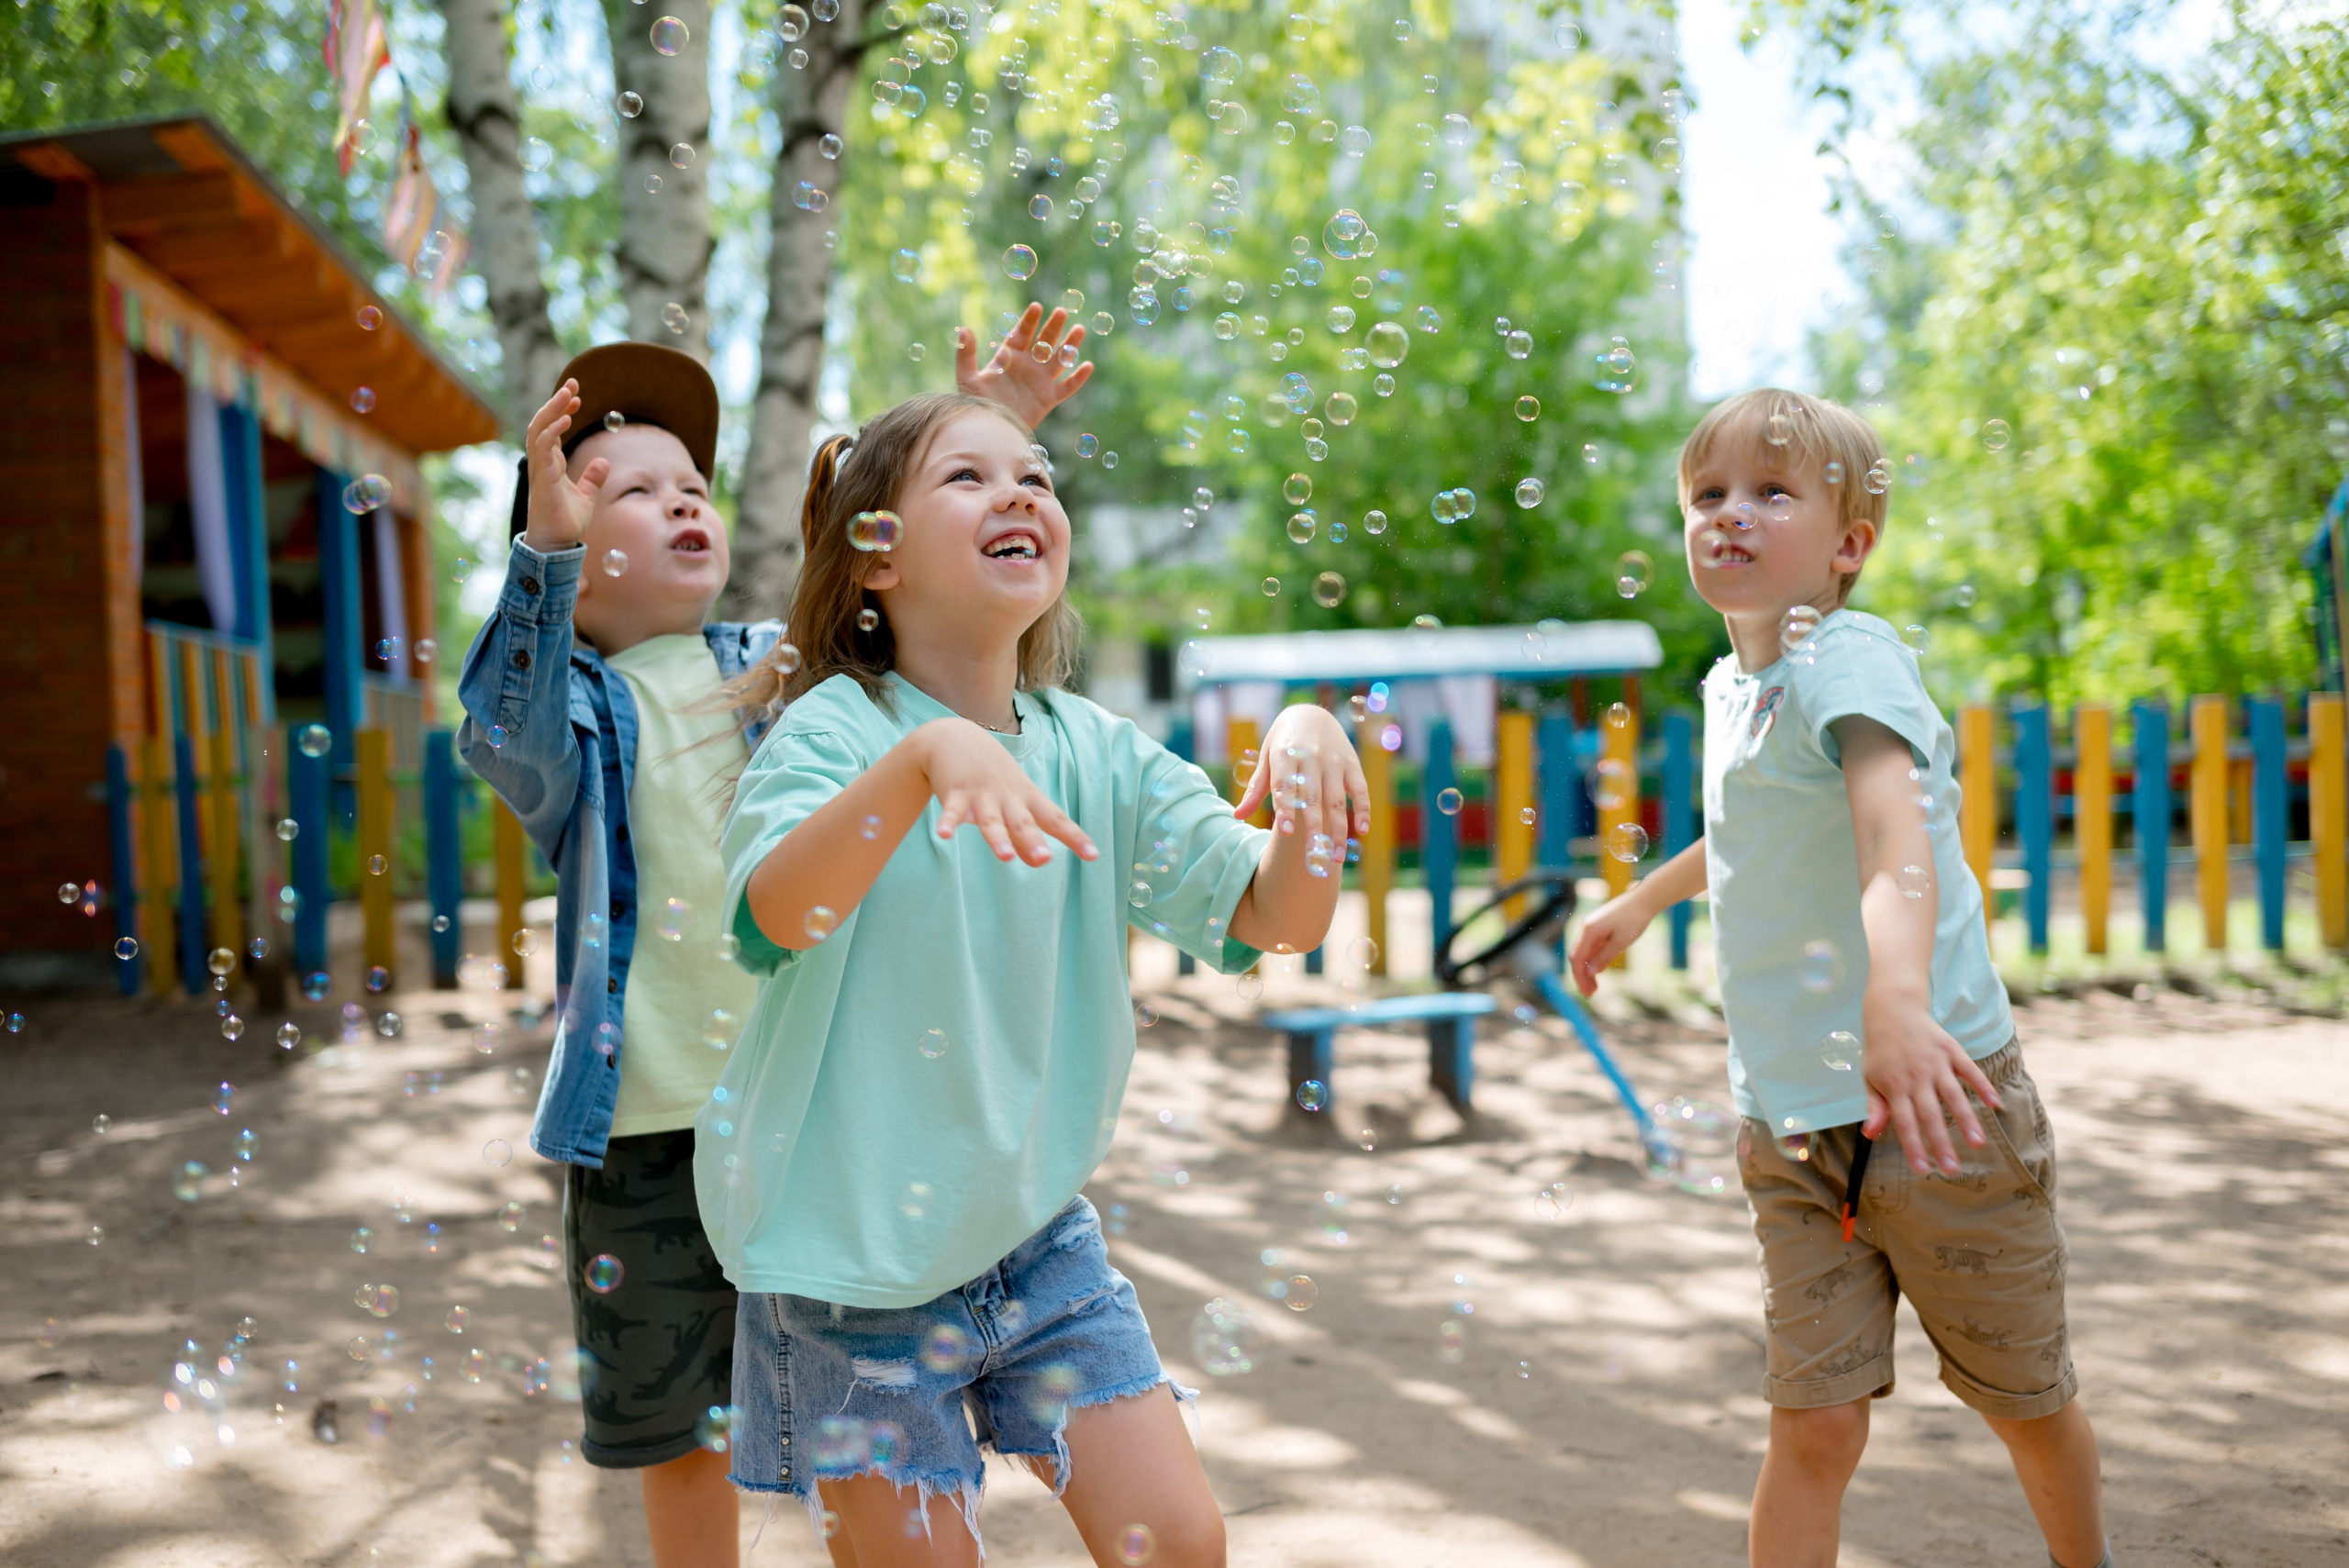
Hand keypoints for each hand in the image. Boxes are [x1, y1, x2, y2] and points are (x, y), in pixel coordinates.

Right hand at [522, 379, 606, 553]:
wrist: (557, 544)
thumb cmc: (566, 522)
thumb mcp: (586, 496)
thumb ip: (593, 479)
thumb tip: (604, 462)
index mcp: (551, 464)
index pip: (553, 429)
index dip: (563, 411)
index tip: (578, 396)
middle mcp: (542, 462)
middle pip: (543, 423)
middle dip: (556, 402)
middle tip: (573, 383)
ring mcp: (540, 469)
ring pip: (539, 430)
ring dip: (553, 409)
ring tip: (568, 393)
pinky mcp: (542, 478)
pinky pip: (543, 448)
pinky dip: (553, 431)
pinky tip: (565, 420)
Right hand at [917, 718, 1098, 865]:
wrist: (953, 737)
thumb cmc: (992, 775)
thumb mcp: (1013, 802)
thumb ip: (1025, 835)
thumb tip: (1038, 863)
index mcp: (1027, 799)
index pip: (1056, 820)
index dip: (1075, 837)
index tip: (1093, 856)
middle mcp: (1007, 797)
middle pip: (1022, 823)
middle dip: (1033, 841)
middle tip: (1045, 859)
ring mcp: (981, 795)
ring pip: (991, 820)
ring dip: (997, 838)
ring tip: (1005, 857)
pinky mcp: (955, 794)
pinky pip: (952, 811)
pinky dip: (947, 823)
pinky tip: (943, 836)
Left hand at [955, 303, 1094, 426]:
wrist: (990, 430)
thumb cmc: (976, 404)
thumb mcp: (967, 377)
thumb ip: (966, 354)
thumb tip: (964, 329)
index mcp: (1010, 357)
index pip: (1022, 334)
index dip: (1030, 321)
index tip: (1037, 307)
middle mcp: (1028, 365)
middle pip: (1044, 342)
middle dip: (1053, 327)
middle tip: (1062, 312)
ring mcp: (1040, 381)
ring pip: (1059, 359)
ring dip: (1070, 345)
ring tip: (1079, 330)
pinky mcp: (1048, 399)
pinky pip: (1067, 387)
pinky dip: (1078, 378)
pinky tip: (1088, 365)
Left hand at [1233, 706, 1370, 848]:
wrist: (1310, 713)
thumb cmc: (1283, 742)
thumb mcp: (1267, 758)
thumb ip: (1256, 789)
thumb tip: (1238, 816)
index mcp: (1285, 755)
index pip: (1285, 786)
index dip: (1286, 809)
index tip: (1286, 833)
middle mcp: (1310, 757)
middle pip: (1312, 797)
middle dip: (1314, 827)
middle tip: (1315, 856)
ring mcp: (1333, 761)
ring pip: (1336, 799)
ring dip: (1338, 829)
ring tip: (1336, 857)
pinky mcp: (1351, 763)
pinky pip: (1359, 789)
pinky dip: (1363, 809)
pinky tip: (1363, 830)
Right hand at [1568, 890, 1655, 995]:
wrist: (1645, 899)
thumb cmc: (1635, 919)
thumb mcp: (1621, 942)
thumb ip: (1604, 957)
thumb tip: (1591, 972)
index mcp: (1589, 931)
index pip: (1577, 959)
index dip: (1580, 978)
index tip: (1587, 993)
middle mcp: (1586, 927)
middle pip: (1577, 956)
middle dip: (1582, 976)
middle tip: (1591, 994)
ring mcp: (1592, 925)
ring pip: (1584, 951)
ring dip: (1587, 969)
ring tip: (1595, 986)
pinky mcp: (1598, 925)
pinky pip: (1591, 945)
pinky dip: (1593, 959)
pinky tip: (1600, 969)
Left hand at [1858, 986, 2001, 1174]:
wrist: (1893, 1010)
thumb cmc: (1881, 1051)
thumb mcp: (1870, 1078)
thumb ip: (1874, 1107)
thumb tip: (1871, 1135)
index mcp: (1895, 1086)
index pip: (1905, 1123)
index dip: (1914, 1146)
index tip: (1923, 1170)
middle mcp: (1916, 1076)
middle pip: (1930, 1114)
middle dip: (1941, 1143)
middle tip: (1953, 1170)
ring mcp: (1936, 1063)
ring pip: (1953, 1095)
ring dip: (1966, 1119)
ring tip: (1977, 1143)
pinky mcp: (1952, 1050)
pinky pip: (1969, 1070)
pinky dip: (1982, 1086)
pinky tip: (1994, 1104)